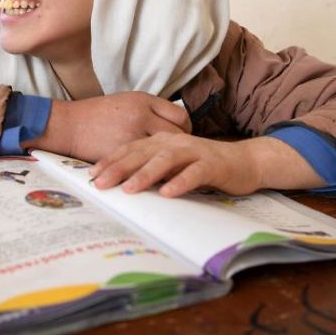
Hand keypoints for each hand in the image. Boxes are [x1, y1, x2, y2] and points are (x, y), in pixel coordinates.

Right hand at [26, 92, 190, 161]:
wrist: (68, 125)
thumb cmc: (94, 114)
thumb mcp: (125, 102)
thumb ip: (148, 111)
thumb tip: (169, 126)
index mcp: (143, 100)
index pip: (180, 115)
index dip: (185, 129)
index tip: (182, 138)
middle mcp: (142, 115)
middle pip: (178, 135)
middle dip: (181, 149)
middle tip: (180, 158)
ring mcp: (132, 134)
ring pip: (165, 153)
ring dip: (170, 164)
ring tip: (172, 171)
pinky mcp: (123, 153)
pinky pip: (147, 166)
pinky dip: (153, 173)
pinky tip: (154, 178)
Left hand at [89, 135, 324, 197]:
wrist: (245, 161)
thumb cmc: (203, 166)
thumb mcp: (173, 166)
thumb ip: (151, 169)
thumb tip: (121, 184)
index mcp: (161, 141)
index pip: (131, 149)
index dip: (111, 161)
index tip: (91, 175)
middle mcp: (174, 142)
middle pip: (142, 153)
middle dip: (119, 168)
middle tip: (100, 183)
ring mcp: (194, 151)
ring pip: (165, 160)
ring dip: (146, 174)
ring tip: (129, 189)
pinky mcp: (212, 164)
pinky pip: (194, 173)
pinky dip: (180, 182)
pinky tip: (168, 193)